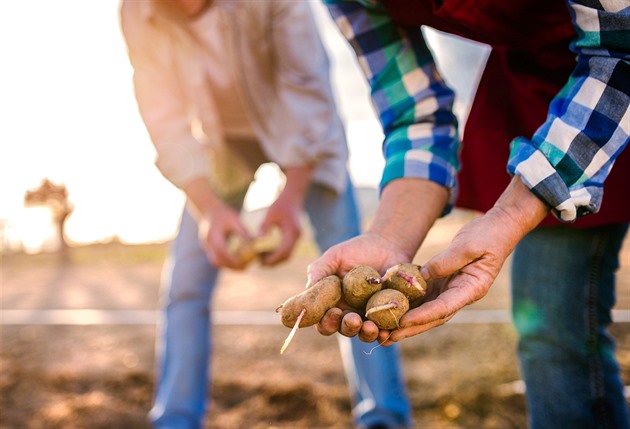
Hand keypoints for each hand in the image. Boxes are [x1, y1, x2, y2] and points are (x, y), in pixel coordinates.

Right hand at [198, 202, 250, 269]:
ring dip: (227, 266)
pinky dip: (225, 262)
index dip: (233, 260)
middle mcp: (207, 243)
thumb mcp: (235, 220)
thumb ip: (244, 232)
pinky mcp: (207, 247)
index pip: (223, 252)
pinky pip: (215, 259)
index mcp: (214, 236)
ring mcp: (206, 246)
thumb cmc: (224, 213)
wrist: (209, 209)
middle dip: (231, 266)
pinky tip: (235, 261)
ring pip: (215, 262)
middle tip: (245, 268)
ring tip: (242, 267)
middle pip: (218, 261)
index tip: (245, 263)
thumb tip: (254, 243)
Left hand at [257, 165, 313, 265]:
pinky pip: (287, 249)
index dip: (273, 259)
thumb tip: (256, 239)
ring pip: (287, 254)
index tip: (261, 263)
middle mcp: (297, 237)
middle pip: (286, 256)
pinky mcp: (294, 237)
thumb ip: (264, 226)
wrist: (293, 197)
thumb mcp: (271, 214)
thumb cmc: (281, 204)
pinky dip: (277, 253)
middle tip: (259, 264)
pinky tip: (266, 252)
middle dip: (274, 262)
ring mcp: (297, 238)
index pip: (284, 251)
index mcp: (292, 232)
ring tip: (261, 259)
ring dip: (275, 259)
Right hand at [308, 232, 413, 341]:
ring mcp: (369, 316)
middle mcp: (349, 313)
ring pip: (364, 334)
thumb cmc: (356, 250)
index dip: (327, 322)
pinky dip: (385, 334)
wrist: (387, 245)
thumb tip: (308, 288)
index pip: (324, 321)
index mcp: (332, 303)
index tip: (334, 311)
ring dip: (366, 334)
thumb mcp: (335, 256)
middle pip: (344, 330)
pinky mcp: (388, 315)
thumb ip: (319, 270)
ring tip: (370, 326)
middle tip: (353, 319)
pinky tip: (387, 331)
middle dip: (348, 328)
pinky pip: (386, 331)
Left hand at [375, 176, 549, 344]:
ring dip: (407, 321)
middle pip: (433, 316)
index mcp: (471, 289)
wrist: (498, 229)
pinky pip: (425, 297)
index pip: (444, 307)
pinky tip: (391, 308)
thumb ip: (445, 262)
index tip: (403, 322)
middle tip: (388, 337)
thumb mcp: (467, 245)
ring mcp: (452, 290)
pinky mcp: (444, 282)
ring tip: (385, 331)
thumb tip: (422, 276)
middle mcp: (461, 294)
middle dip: (411, 328)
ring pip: (427, 310)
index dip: (422, 316)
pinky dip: (410, 304)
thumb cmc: (487, 236)